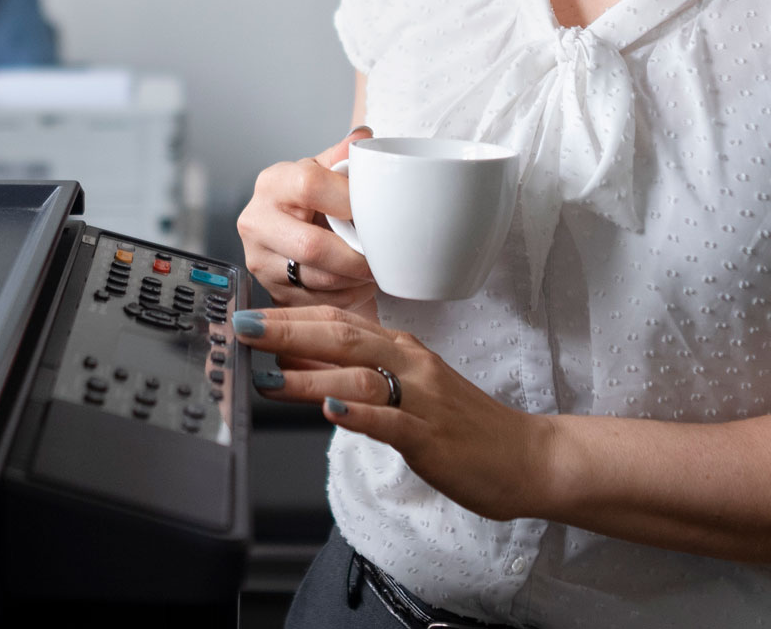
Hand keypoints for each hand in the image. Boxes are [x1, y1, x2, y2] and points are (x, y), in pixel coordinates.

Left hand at [234, 304, 552, 523]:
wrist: (527, 456)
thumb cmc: (463, 426)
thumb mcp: (406, 389)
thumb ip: (355, 374)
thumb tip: (295, 362)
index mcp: (401, 350)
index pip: (337, 320)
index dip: (288, 315)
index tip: (246, 313)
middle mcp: (410, 365)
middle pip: (341, 336)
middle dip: (286, 331)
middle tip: (242, 328)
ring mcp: (422, 399)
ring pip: (359, 375)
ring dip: (307, 375)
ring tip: (267, 376)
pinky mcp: (431, 437)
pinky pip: (391, 421)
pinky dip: (359, 414)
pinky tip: (331, 410)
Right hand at [236, 126, 377, 314]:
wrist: (293, 241)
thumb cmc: (315, 203)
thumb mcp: (326, 174)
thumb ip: (344, 157)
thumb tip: (363, 136)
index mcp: (272, 183)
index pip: (309, 185)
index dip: (348, 199)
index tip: (374, 209)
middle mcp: (256, 221)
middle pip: (311, 245)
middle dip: (356, 255)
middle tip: (382, 254)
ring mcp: (260, 261)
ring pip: (319, 279)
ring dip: (356, 279)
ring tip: (374, 268)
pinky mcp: (272, 293)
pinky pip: (319, 301)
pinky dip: (347, 296)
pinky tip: (357, 283)